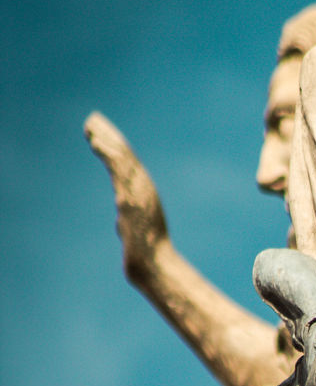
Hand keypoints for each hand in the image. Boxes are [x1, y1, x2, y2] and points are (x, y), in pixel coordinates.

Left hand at [85, 111, 168, 278]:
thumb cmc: (147, 255)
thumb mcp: (136, 231)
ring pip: (121, 158)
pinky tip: (96, 142)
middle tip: (91, 119)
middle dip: (108, 135)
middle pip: (124, 156)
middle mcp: (144, 188)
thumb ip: (128, 220)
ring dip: (105, 139)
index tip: (99, 134)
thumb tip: (121, 222)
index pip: (128, 164)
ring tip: (90, 126)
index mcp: (144, 194)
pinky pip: (119, 169)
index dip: (114, 147)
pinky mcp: (131, 197)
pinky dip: (108, 153)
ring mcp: (139, 192)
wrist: (155, 266)